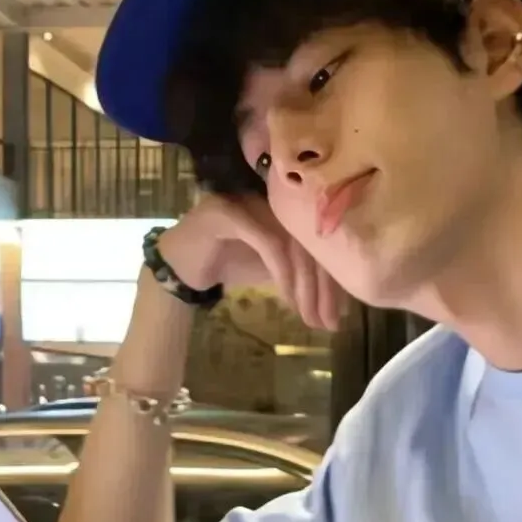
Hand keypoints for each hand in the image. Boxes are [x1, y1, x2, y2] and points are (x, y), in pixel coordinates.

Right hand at [157, 194, 345, 330]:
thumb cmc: (230, 263)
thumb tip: (337, 300)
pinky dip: (283, 274)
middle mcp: (273, 198)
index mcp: (289, 208)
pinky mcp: (230, 213)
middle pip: (311, 242)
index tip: (340, 314)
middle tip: (329, 323)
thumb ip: (302, 273)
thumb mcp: (274, 269)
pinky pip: (269, 244)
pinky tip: (288, 300)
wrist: (182, 265)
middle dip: (323, 288)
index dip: (334, 278)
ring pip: (293, 244)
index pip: (321, 240)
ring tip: (310, 317)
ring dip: (305, 286)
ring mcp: (251, 201)